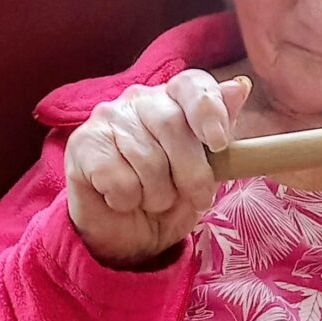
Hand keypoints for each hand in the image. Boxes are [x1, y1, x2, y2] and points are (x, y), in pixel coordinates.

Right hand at [65, 69, 250, 266]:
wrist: (127, 236)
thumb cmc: (170, 198)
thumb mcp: (208, 172)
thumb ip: (221, 131)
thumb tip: (239, 86)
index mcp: (174, 99)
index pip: (192, 84)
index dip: (208, 110)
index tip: (219, 143)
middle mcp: (139, 100)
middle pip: (172, 124)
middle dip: (191, 172)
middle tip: (197, 198)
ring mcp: (107, 118)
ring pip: (146, 157)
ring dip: (159, 194)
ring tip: (153, 200)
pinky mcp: (82, 145)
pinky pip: (118, 178)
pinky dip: (128, 200)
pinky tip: (122, 200)